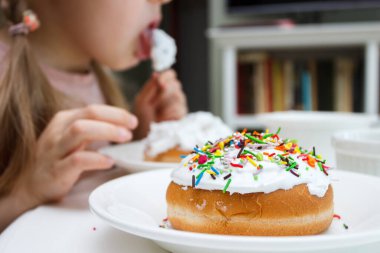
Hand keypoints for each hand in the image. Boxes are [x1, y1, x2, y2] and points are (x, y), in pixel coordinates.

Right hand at [14, 104, 137, 206]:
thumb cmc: (56, 161)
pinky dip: (97, 159)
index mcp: (63, 121)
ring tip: (125, 138)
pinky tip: (110, 161)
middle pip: (89, 114)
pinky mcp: (56, 170)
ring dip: (107, 131)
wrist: (28, 187)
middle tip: (133, 126)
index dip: (116, 112)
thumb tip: (122, 127)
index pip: (92, 109)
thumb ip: (92, 130)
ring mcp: (55, 150)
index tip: (132, 120)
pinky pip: (78, 160)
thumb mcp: (72, 139)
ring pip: (81, 131)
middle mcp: (58, 131)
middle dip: (114, 117)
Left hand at [133, 69, 186, 138]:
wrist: (144, 135)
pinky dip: (168, 114)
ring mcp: (179, 104)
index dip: (167, 76)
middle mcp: (173, 94)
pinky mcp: (182, 115)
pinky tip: (161, 119)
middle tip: (154, 102)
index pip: (171, 75)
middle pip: (176, 85)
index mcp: (163, 87)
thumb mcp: (141, 101)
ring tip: (156, 113)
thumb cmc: (142, 118)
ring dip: (165, 105)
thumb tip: (157, 74)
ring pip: (179, 97)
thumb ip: (149, 87)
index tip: (160, 83)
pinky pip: (179, 109)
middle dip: (164, 93)